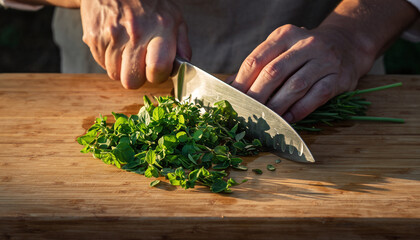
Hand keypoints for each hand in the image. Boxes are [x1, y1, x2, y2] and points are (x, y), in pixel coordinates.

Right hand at [80, 0, 190, 88]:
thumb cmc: (149, 3)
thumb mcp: (174, 17)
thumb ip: (182, 45)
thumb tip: (183, 67)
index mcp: (161, 28)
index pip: (157, 69)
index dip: (157, 76)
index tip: (157, 70)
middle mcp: (135, 33)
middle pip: (132, 81)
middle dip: (137, 76)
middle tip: (140, 63)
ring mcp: (112, 36)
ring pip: (114, 74)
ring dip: (122, 67)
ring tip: (127, 48)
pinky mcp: (94, 37)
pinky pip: (101, 63)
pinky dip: (109, 58)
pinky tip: (116, 42)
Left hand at [230, 24, 373, 122]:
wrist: (348, 44)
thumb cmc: (305, 51)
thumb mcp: (282, 48)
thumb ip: (260, 64)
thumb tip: (232, 86)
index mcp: (284, 35)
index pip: (257, 59)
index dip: (242, 82)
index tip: (234, 99)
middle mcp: (305, 44)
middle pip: (273, 72)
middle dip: (257, 96)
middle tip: (247, 113)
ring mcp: (324, 60)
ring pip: (295, 86)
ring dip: (277, 106)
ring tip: (265, 119)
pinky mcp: (339, 77)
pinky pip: (316, 97)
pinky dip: (299, 110)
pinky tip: (288, 119)